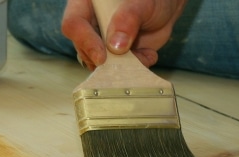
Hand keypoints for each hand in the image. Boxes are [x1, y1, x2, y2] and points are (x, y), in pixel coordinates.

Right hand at [61, 0, 185, 69]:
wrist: (164, 8)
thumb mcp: (142, 4)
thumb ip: (128, 20)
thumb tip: (115, 47)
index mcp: (87, 4)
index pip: (74, 24)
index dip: (85, 41)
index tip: (102, 57)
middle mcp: (90, 24)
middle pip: (83, 48)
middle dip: (105, 60)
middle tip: (127, 60)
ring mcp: (101, 41)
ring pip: (99, 63)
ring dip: (121, 66)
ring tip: (143, 54)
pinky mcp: (114, 55)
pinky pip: (117, 69)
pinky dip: (134, 67)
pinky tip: (148, 54)